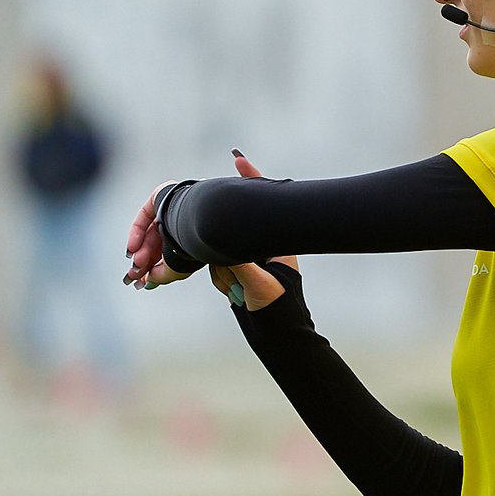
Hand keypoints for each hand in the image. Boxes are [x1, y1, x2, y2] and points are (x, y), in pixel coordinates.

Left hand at [123, 181, 191, 289]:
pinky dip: (136, 232)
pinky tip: (133, 246)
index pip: (167, 254)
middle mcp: (182, 224)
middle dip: (144, 261)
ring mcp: (172, 209)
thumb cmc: (196, 242)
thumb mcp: (177, 269)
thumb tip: (149, 281)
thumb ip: (161, 276)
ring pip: (149, 232)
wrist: (200, 219)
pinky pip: (144, 215)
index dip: (153, 268)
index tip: (142, 281)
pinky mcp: (162, 196)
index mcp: (191, 239)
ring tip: (137, 262)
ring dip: (140, 250)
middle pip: (156, 244)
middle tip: (136, 273)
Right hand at [208, 151, 298, 309]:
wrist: (276, 334)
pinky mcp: (237, 271)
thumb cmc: (279, 307)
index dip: (251, 180)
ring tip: (242, 290)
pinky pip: (215, 269)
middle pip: (230, 232)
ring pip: (217, 253)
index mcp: (275, 241)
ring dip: (226, 276)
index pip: (261, 206)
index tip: (239, 161)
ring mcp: (248, 259)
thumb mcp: (261, 283)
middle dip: (230, 259)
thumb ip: (240, 263)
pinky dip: (222, 283)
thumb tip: (219, 246)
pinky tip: (236, 294)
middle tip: (240, 275)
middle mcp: (261, 246)